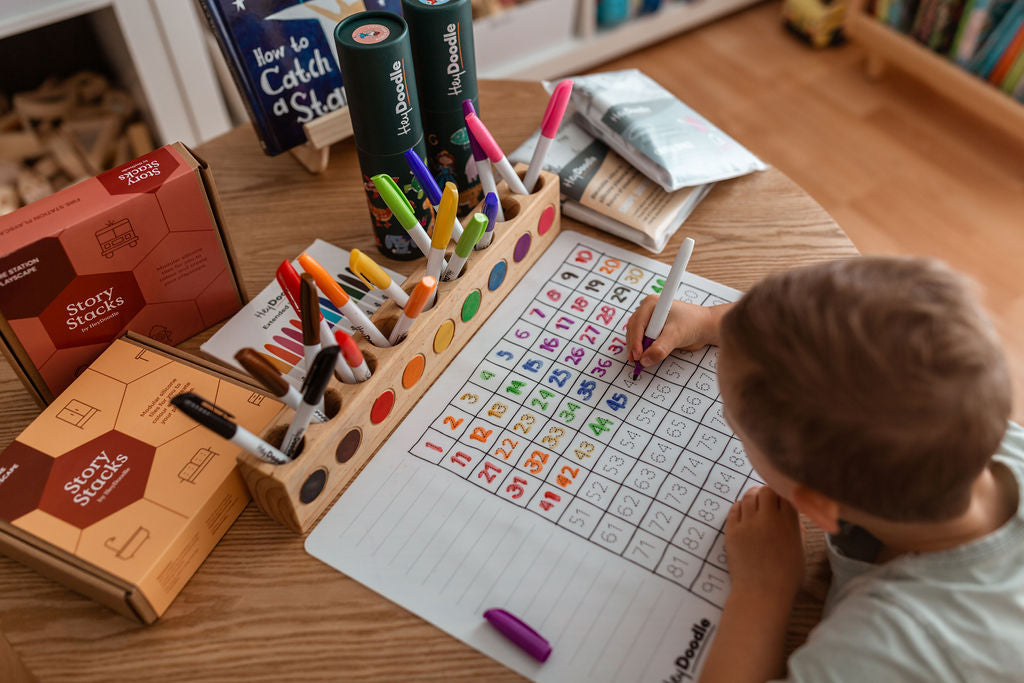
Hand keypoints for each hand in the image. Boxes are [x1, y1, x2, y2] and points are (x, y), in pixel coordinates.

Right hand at [625, 297, 720, 367]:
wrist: (705, 327)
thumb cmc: (694, 324)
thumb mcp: (676, 335)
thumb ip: (660, 348)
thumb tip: (645, 360)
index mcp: (651, 304)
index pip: (637, 323)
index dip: (635, 340)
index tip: (638, 355)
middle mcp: (648, 310)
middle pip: (634, 329)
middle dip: (634, 345)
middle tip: (637, 361)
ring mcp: (650, 319)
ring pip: (636, 335)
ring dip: (637, 348)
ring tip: (640, 361)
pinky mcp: (653, 328)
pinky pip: (642, 339)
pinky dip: (642, 349)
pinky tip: (644, 357)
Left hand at [725, 486, 803, 601]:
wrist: (761, 593)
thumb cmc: (787, 576)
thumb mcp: (799, 550)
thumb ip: (795, 529)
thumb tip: (790, 514)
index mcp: (789, 523)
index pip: (785, 494)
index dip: (783, 493)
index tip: (782, 498)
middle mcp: (768, 518)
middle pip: (766, 491)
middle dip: (768, 493)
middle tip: (767, 500)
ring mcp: (747, 524)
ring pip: (748, 497)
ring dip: (753, 496)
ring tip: (755, 502)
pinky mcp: (732, 530)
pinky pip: (734, 509)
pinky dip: (740, 507)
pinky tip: (743, 511)